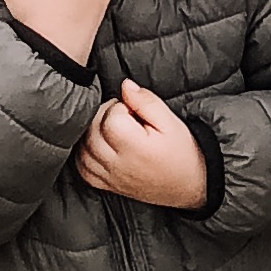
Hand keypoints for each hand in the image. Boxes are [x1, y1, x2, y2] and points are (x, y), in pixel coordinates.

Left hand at [75, 77, 208, 210]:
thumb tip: (125, 86)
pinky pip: (82, 168)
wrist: (188, 184)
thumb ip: (146, 101)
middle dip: (104, 115)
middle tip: (124, 116)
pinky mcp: (106, 185)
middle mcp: (119, 165)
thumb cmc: (181, 152)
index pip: (110, 118)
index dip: (120, 107)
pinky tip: (99, 144)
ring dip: (92, 132)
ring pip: (83, 148)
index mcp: (136, 149)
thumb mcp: (170, 122)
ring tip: (113, 129)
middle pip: (92, 131)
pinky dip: (85, 153)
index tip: (134, 111)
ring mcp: (110, 177)